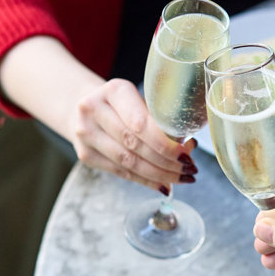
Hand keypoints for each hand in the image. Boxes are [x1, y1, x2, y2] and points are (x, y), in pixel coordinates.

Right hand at [71, 78, 198, 191]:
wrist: (84, 108)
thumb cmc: (124, 104)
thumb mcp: (140, 99)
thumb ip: (161, 120)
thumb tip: (189, 148)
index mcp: (114, 91)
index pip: (140, 123)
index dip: (165, 143)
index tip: (186, 153)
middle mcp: (94, 110)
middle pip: (134, 144)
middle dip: (166, 161)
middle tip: (189, 169)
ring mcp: (86, 134)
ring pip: (128, 162)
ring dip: (159, 174)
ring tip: (181, 178)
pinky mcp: (85, 155)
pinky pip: (121, 172)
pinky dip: (146, 181)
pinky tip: (164, 184)